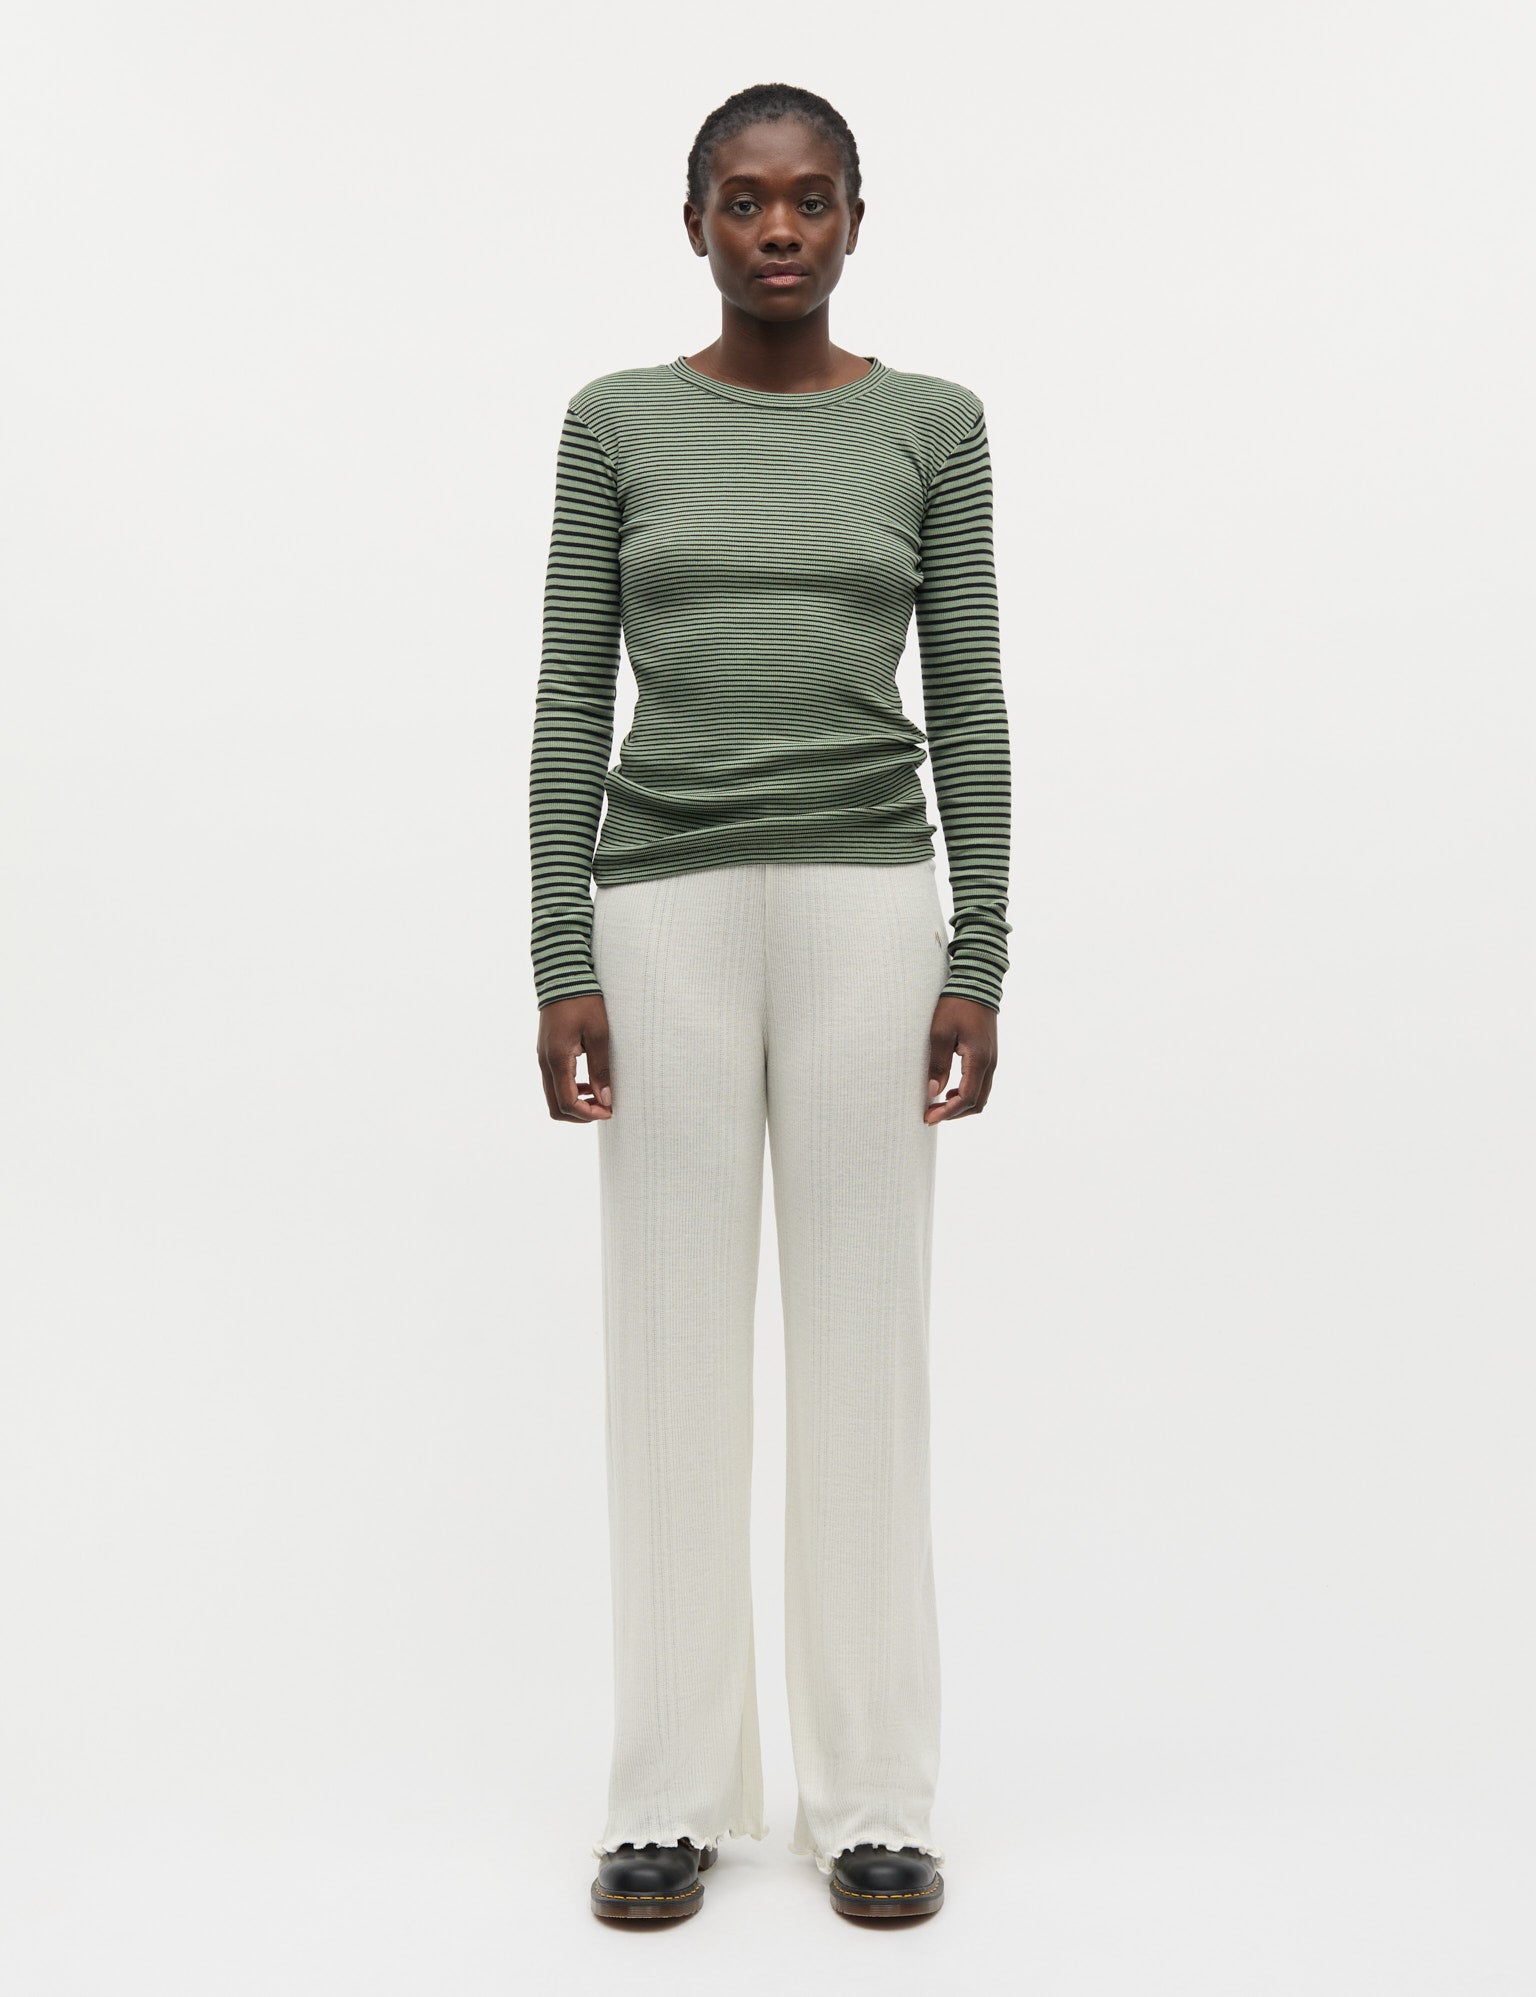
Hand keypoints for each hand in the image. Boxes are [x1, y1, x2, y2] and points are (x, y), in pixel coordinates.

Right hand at [537, 994, 612, 1121]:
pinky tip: (589, 1083)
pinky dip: (570, 1090)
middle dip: (580, 1115)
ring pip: (553, 1096)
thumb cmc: (582, 1001)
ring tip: (600, 1097)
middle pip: (556, 1108)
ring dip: (575, 1103)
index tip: (609, 1111)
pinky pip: (554, 1082)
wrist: (562, 976)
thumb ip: (601, 1068)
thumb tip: (605, 1099)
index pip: (567, 1103)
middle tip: (604, 1109)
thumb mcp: (599, 1034)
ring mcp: (543, 1058)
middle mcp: (545, 1063)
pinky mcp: (546, 1053)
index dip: (588, 1114)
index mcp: (557, 1060)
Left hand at [925, 996, 997, 1122]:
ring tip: (938, 1104)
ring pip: (981, 1096)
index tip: (928, 1117)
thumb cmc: (956, 1005)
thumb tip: (933, 1091)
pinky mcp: (989, 1056)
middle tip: (931, 1114)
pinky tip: (949, 1089)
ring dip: (961, 1105)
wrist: (977, 984)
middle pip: (977, 1103)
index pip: (966, 1098)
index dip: (947, 1112)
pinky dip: (966, 1094)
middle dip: (954, 1114)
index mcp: (978, 1059)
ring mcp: (991, 1060)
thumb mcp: (940, 1032)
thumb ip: (938, 1063)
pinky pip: (981, 1084)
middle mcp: (989, 1064)